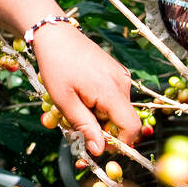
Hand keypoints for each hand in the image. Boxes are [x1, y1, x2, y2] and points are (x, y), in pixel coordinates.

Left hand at [32, 24, 140, 155]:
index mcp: (112, 91)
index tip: (97, 145)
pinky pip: (113, 97)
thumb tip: (99, 151)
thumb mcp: (65, 101)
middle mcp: (123, 83)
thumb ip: (85, 127)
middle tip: (74, 125)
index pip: (132, 127)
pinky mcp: (116, 72)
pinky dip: (99, 104)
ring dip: (98, 116)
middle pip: (122, 120)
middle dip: (102, 129)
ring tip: (75, 106)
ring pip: (116, 110)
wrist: (56, 35)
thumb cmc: (56, 66)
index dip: (119, 143)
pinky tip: (81, 95)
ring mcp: (121, 76)